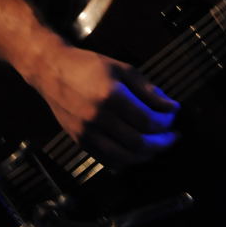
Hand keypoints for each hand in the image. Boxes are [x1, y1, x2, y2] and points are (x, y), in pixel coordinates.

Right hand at [29, 34, 179, 169]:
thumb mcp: (121, 68)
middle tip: (172, 137)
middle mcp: (98, 118)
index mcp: (111, 95)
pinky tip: (136, 153)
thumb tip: (170, 106)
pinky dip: (126, 161)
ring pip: (124, 157)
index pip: (146, 120)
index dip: (165, 122)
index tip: (173, 116)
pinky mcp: (80, 142)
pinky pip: (107, 160)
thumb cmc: (88, 65)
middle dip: (161, 143)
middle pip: (138, 143)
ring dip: (146, 155)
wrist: (52, 71)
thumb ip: (146, 89)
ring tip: (158, 146)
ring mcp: (87, 133)